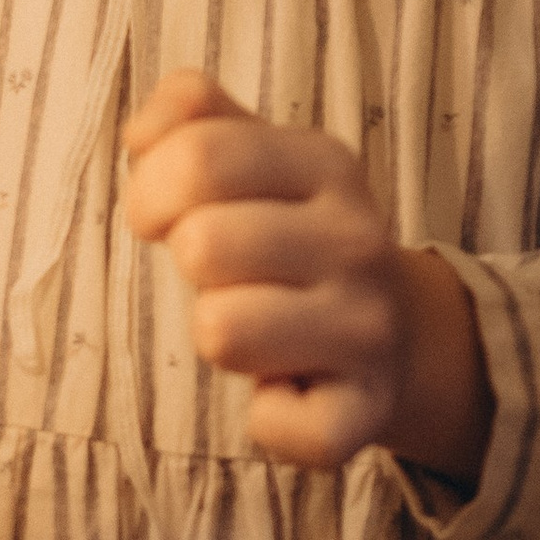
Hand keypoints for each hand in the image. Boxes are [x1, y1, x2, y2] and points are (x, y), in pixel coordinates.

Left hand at [123, 69, 493, 484]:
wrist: (398, 333)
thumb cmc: (289, 234)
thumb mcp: (254, 154)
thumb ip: (190, 114)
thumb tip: (140, 134)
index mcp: (325, 164)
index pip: (199, 156)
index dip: (151, 190)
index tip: (162, 216)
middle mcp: (356, 240)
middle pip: (202, 245)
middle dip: (188, 265)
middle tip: (221, 275)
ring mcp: (368, 328)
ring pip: (221, 331)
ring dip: (216, 334)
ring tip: (254, 324)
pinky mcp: (365, 410)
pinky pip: (277, 425)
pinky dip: (267, 419)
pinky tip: (289, 389)